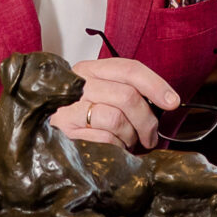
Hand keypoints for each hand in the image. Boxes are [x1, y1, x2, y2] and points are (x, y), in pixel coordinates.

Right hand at [61, 56, 180, 150]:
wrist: (43, 131)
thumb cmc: (82, 115)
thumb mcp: (103, 94)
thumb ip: (128, 92)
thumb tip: (166, 101)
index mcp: (91, 69)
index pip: (129, 69)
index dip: (155, 85)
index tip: (172, 102)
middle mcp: (79, 84)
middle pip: (128, 96)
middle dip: (147, 121)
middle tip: (150, 136)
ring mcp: (70, 108)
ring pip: (117, 119)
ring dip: (130, 136)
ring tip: (128, 141)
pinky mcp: (67, 131)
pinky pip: (105, 138)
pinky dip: (117, 146)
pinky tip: (113, 147)